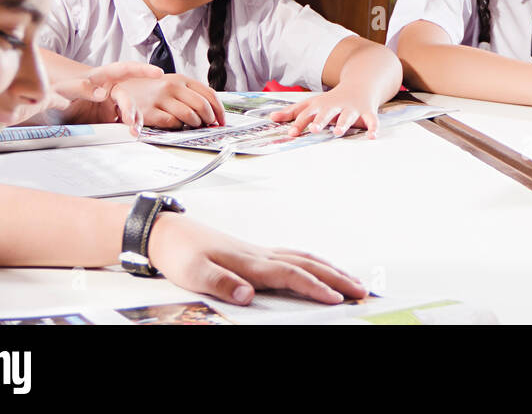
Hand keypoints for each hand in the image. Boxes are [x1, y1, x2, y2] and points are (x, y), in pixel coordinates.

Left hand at [51, 63, 165, 133]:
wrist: (47, 113)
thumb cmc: (55, 94)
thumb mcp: (63, 89)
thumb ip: (81, 88)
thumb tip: (101, 92)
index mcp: (101, 77)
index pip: (124, 70)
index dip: (142, 70)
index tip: (157, 73)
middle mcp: (109, 90)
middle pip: (126, 97)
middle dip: (130, 108)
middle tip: (128, 120)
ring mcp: (110, 106)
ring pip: (129, 111)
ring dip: (133, 120)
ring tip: (132, 131)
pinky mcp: (108, 120)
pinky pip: (123, 123)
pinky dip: (128, 129)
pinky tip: (129, 133)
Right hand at [105, 74, 225, 129]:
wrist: (120, 88)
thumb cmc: (150, 89)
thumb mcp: (172, 85)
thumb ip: (190, 94)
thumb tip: (212, 111)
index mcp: (181, 79)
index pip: (209, 93)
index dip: (219, 109)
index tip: (221, 120)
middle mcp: (172, 86)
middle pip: (202, 105)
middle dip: (209, 118)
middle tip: (208, 125)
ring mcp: (160, 98)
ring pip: (189, 115)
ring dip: (195, 124)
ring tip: (192, 125)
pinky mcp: (150, 111)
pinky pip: (172, 123)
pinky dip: (178, 127)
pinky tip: (175, 125)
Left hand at [147, 213, 368, 305]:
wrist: (168, 232)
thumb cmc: (180, 253)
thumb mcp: (194, 272)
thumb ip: (222, 283)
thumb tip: (248, 294)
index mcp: (250, 261)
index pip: (291, 274)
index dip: (315, 287)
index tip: (337, 299)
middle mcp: (261, 254)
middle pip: (308, 264)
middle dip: (338, 277)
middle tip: (363, 290)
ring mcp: (260, 251)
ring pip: (305, 258)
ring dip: (331, 269)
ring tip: (352, 280)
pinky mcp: (256, 252)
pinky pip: (295, 256)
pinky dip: (315, 263)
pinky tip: (319, 268)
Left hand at [270, 86, 380, 138]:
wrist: (360, 84)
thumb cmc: (332, 99)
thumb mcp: (313, 103)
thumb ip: (294, 112)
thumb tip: (272, 118)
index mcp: (321, 105)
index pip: (307, 115)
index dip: (299, 123)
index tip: (291, 133)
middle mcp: (336, 106)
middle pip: (327, 113)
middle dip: (321, 120)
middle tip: (314, 129)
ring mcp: (352, 108)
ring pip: (348, 116)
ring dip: (343, 123)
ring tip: (338, 132)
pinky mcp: (367, 112)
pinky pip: (371, 120)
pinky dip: (373, 127)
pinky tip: (372, 136)